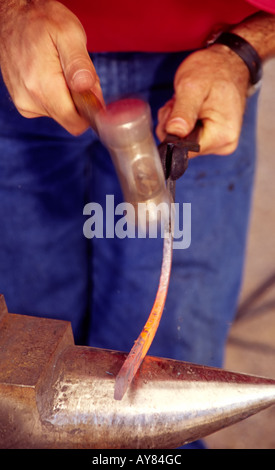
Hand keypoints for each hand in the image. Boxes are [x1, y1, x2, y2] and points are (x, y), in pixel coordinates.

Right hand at [0, 0, 103, 134]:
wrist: (12, 16)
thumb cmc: (40, 20)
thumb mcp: (69, 33)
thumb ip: (80, 64)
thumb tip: (86, 87)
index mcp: (42, 86)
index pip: (75, 123)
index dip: (89, 111)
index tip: (90, 90)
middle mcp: (30, 100)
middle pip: (69, 118)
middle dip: (79, 100)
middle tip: (75, 72)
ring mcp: (24, 103)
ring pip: (60, 113)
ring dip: (67, 95)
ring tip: (59, 68)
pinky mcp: (23, 102)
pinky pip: (49, 108)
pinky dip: (55, 94)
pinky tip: (50, 73)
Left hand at [156, 45, 249, 156]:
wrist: (229, 62)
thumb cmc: (214, 70)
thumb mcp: (193, 86)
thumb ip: (183, 111)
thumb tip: (174, 133)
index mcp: (222, 135)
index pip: (185, 150)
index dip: (171, 135)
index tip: (173, 113)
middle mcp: (224, 143)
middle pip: (183, 148)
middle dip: (173, 127)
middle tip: (178, 104)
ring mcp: (220, 142)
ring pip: (183, 142)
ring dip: (176, 123)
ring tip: (184, 103)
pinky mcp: (214, 138)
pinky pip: (188, 137)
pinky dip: (181, 123)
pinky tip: (187, 108)